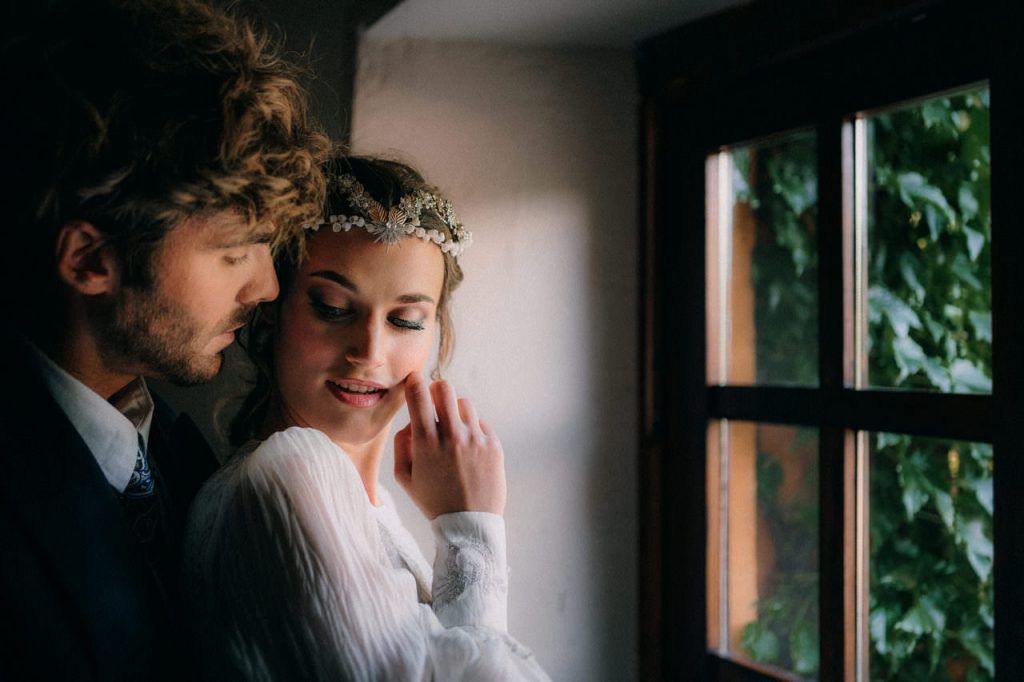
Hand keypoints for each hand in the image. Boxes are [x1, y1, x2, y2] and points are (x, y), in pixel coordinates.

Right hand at [393, 372, 506, 518]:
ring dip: (454, 412)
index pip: (418, 395)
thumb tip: (411, 423)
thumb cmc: (433, 502)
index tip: (414, 380)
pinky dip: (471, 430)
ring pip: (464, 403)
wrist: (469, 525)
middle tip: (434, 400)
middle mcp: (452, 436)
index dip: (414, 382)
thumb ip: (401, 446)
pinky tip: (467, 450)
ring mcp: (475, 439)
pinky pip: (480, 423)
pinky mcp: (493, 445)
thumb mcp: (405, 479)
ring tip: (453, 432)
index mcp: (426, 443)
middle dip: (436, 390)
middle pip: (444, 388)